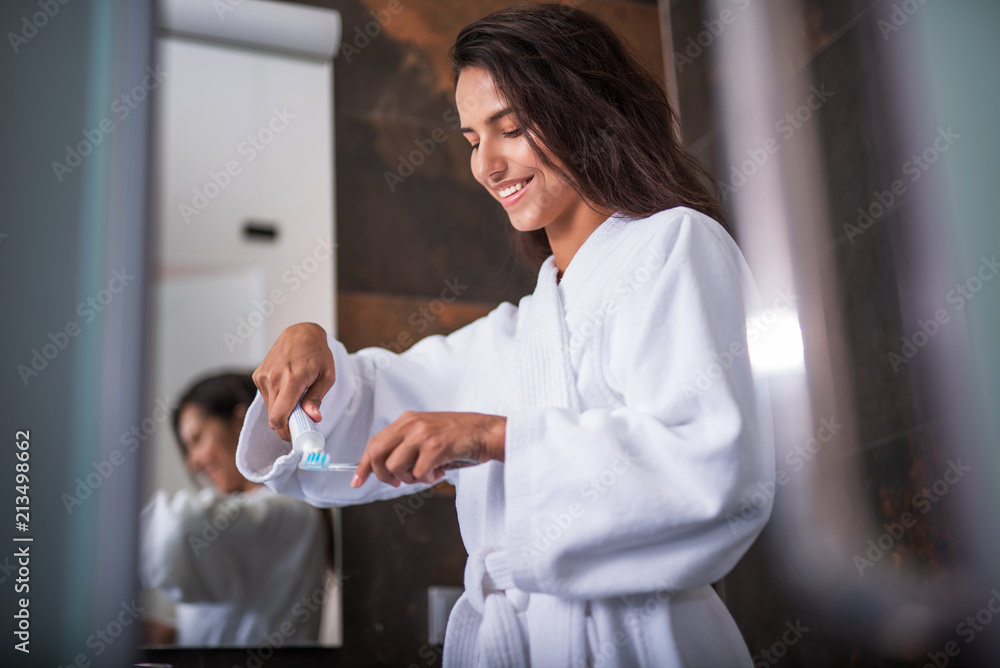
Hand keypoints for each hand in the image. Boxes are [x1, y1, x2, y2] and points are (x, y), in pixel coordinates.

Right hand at [252, 322, 334, 441]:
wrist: (301, 332)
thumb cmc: (318, 353)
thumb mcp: (327, 376)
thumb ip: (316, 399)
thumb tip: (313, 418)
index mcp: (291, 380)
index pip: (279, 417)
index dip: (285, 432)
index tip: (295, 436)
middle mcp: (272, 378)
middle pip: (273, 417)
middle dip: (287, 424)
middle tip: (302, 420)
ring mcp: (262, 376)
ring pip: (270, 408)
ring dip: (282, 410)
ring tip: (297, 398)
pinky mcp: (258, 375)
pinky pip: (267, 398)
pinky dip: (277, 400)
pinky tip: (288, 389)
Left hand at [352, 411, 505, 487]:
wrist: (486, 431)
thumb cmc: (458, 436)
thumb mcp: (426, 433)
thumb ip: (406, 445)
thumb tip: (385, 469)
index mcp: (406, 419)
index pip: (374, 443)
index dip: (363, 465)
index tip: (357, 481)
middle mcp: (411, 424)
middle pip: (377, 454)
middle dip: (382, 475)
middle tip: (396, 482)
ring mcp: (422, 435)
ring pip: (395, 467)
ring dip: (409, 479)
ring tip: (426, 474)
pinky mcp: (435, 447)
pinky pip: (418, 474)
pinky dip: (428, 479)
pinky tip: (440, 470)